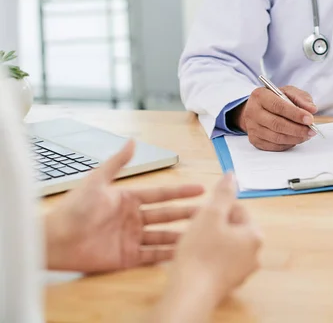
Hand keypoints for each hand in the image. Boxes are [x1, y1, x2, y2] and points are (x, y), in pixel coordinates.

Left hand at [45, 141, 204, 272]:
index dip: (181, 192)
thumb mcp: (97, 180)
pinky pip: (151, 256)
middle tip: (210, 212)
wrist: (56, 238)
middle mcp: (133, 219)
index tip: (201, 189)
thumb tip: (132, 141)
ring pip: (163, 236)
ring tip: (201, 234)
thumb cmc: (73, 207)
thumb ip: (117, 162)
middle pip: (167, 216)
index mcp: (129, 199)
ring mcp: (131, 238)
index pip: (161, 195)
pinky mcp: (126, 258)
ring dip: (181, 234)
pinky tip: (183, 253)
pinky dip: (167, 255)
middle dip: (188, 214)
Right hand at [153, 174, 262, 321]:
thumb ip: (223, 193)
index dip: (216, 208)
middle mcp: (253, 254)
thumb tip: (232, 175)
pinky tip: (194, 259)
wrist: (190, 293)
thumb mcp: (210, 214)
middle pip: (232, 227)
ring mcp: (242, 270)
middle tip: (195, 229)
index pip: (237, 209)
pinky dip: (207, 257)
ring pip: (224, 244)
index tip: (202, 215)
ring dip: (209, 240)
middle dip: (213, 224)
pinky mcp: (227, 282)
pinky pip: (218, 261)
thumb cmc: (201, 253)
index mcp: (254, 235)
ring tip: (192, 244)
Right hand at [232, 85, 317, 151]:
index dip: (295, 114)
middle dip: (297, 129)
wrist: (257, 108)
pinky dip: (288, 144)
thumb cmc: (275, 99)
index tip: (310, 119)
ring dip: (295, 138)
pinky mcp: (254, 140)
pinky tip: (296, 139)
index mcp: (260, 96)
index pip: (278, 106)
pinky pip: (274, 146)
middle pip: (277, 124)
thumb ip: (301, 98)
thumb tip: (312, 109)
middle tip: (311, 131)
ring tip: (306, 135)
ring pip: (276, 137)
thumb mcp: (288, 92)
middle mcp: (253, 112)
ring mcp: (252, 128)